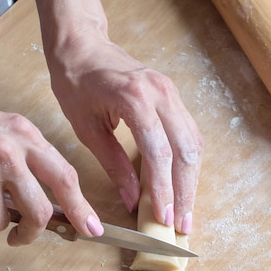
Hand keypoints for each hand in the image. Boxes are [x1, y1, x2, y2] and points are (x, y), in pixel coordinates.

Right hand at [0, 97, 103, 244]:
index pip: (65, 176)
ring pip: (0, 223)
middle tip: (20, 237)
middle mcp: (8, 152)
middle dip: (32, 232)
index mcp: (24, 135)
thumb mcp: (1, 129)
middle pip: (39, 211)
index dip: (81, 208)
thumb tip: (54, 205)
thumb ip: (28, 161)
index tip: (91, 228)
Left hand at [37, 0, 202, 233]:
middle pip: (185, 151)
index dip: (163, 190)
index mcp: (135, 99)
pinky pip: (190, 135)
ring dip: (191, 181)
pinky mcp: (174, 98)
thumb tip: (132, 201)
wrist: (82, 46)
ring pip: (193, 145)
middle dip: (184, 192)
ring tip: (185, 212)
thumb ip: (114, 166)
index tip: (163, 217)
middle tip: (181, 224)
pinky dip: (189, 164)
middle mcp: (161, 93)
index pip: (159, 153)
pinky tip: (183, 186)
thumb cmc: (77, 82)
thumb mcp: (88, 129)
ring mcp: (172, 93)